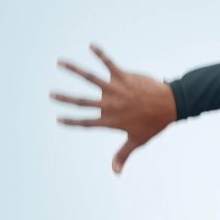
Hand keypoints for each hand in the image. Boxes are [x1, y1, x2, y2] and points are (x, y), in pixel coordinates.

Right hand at [51, 45, 176, 174]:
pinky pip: (109, 63)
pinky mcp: (123, 76)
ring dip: (74, 69)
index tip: (58, 120)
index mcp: (110, 120)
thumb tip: (116, 173)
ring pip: (90, 78)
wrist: (169, 106)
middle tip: (50, 94)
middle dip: (64, 98)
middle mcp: (109, 105)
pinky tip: (91, 45)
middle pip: (82, 102)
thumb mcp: (137, 141)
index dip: (71, 122)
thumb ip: (122, 155)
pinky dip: (100, 54)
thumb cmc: (153, 124)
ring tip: (60, 63)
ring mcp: (115, 89)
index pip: (86, 123)